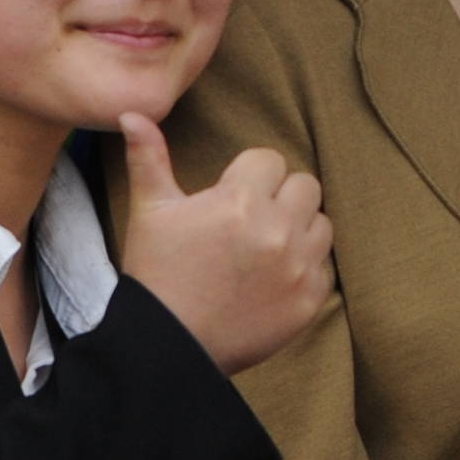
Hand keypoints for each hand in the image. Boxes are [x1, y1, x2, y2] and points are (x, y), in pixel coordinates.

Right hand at [114, 113, 333, 371]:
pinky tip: (274, 279)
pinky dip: (306, 269)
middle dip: (280, 197)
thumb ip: (149, 158)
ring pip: (322, 223)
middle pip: (304, 186)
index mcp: (240, 201)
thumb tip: (133, 114)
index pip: (269, 160)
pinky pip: (325, 267)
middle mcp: (277, 229)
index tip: (231, 197)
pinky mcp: (309, 300)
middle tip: (252, 220)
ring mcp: (298, 267)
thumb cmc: (157, 274)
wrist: (169, 346)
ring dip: (300, 228)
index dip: (249, 176)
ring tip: (267, 246)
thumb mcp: (149, 212)